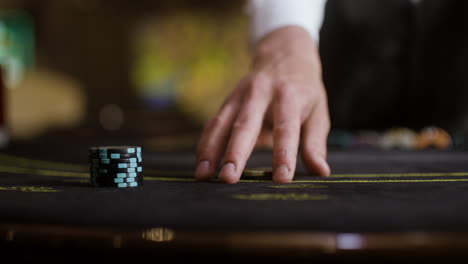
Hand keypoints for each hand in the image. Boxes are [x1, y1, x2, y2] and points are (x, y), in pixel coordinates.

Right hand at [195, 26, 330, 182]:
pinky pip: (213, 124)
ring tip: (203, 175)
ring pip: (222, 123)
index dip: (284, 153)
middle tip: (228, 178)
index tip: (281, 178)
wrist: (283, 54)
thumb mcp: (318, 111)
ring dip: (211, 150)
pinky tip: (200, 165)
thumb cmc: (304, 90)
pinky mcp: (227, 101)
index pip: (286, 127)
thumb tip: (321, 172)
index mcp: (290, 96)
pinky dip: (205, 144)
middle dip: (236, 152)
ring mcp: (240, 95)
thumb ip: (315, 143)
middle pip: (246, 124)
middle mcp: (261, 93)